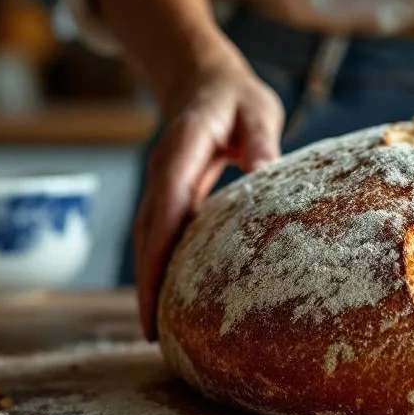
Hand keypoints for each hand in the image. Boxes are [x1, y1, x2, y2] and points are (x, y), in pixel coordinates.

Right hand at [133, 42, 283, 340]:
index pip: (165, 208)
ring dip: (149, 280)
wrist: (205, 80)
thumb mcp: (257, 109)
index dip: (156, 253)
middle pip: (148, 234)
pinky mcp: (171, 196)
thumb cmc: (237, 97)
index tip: (155, 293)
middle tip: (153, 334)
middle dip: (146, 282)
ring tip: (158, 330)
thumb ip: (262, 138)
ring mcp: (162, 186)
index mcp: (181, 151)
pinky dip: (161, 265)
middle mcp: (163, 173)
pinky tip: (174, 297)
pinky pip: (162, 235)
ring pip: (149, 239)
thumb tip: (268, 170)